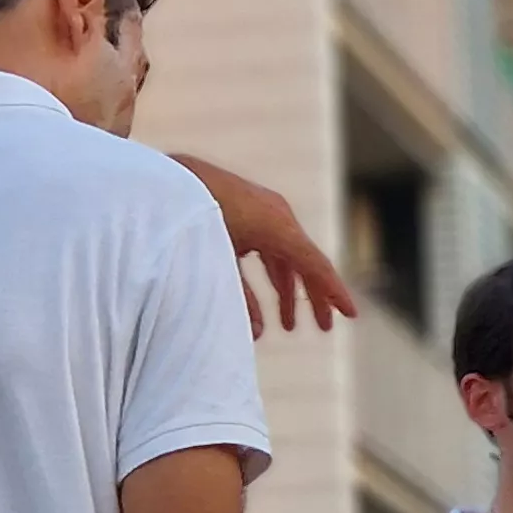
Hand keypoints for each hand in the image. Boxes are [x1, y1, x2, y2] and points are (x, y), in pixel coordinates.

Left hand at [169, 153, 357, 336]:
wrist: (162, 178)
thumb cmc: (189, 219)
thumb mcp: (217, 263)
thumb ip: (240, 300)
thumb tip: (258, 333)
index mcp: (276, 224)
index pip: (314, 264)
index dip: (334, 293)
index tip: (351, 316)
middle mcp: (273, 215)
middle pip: (302, 263)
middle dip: (312, 299)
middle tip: (322, 329)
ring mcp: (257, 213)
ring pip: (281, 260)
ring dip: (285, 293)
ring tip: (285, 326)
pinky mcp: (238, 216)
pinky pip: (262, 252)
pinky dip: (264, 279)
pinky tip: (259, 303)